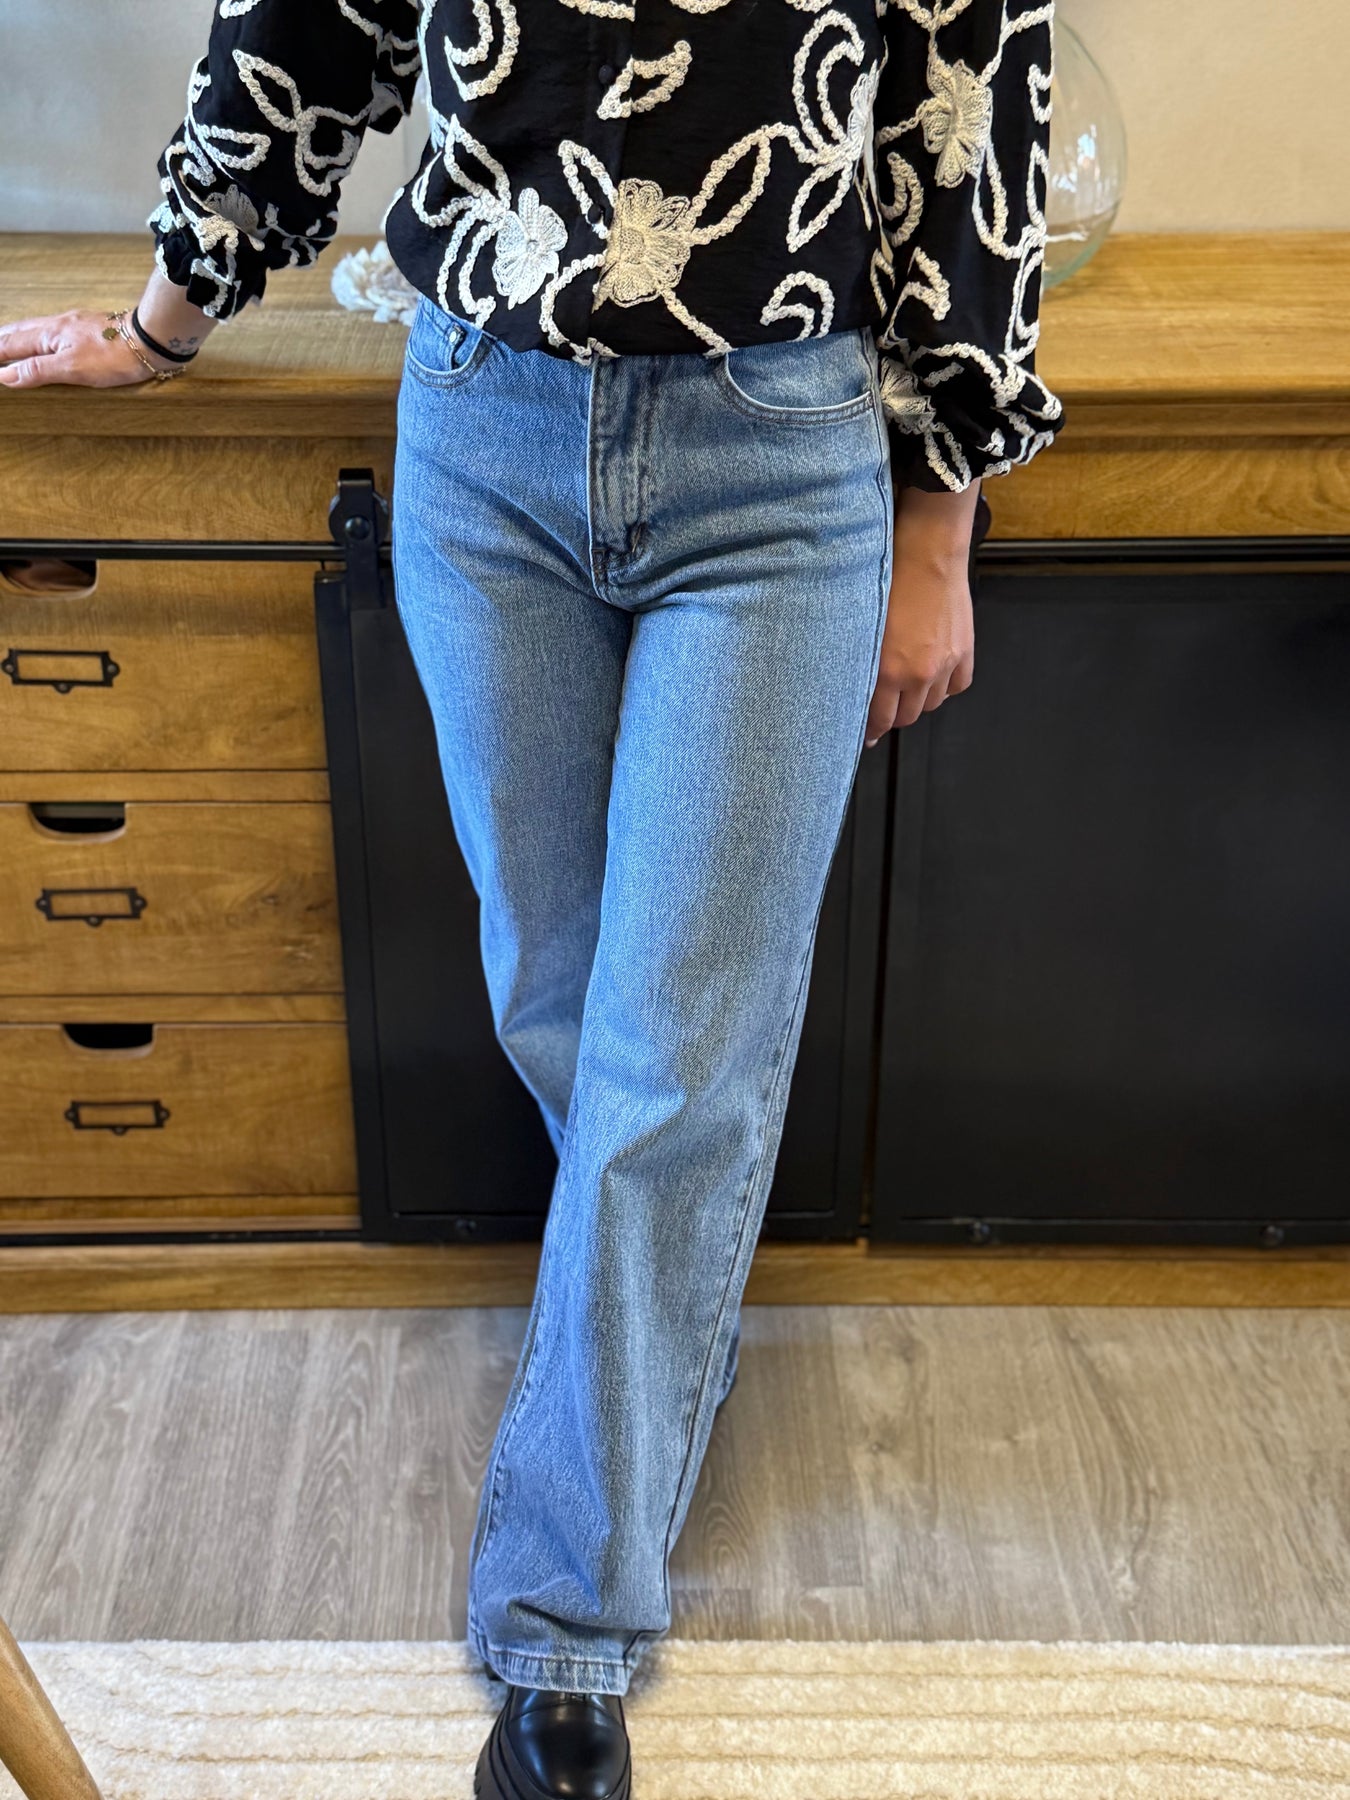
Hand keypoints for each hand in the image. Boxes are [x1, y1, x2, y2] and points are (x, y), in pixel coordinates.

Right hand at [0, 307, 181, 388]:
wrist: (150, 340)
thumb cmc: (115, 356)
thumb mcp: (72, 368)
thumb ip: (38, 371)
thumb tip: (5, 375)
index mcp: (49, 334)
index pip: (12, 344)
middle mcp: (58, 324)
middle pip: (20, 331)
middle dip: (2, 341)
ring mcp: (74, 323)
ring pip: (37, 328)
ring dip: (20, 336)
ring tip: (11, 343)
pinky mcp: (89, 327)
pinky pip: (55, 329)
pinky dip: (40, 336)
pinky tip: (49, 340)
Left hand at [864, 481, 980, 745]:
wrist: (926, 552)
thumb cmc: (887, 580)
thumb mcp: (861, 626)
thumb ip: (857, 662)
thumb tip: (852, 688)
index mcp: (886, 670)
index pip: (877, 720)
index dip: (868, 730)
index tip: (862, 735)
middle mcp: (918, 673)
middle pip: (905, 717)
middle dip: (892, 715)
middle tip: (882, 707)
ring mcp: (945, 665)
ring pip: (930, 705)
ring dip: (917, 701)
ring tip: (906, 686)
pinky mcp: (964, 652)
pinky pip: (956, 687)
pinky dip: (945, 686)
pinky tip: (933, 675)